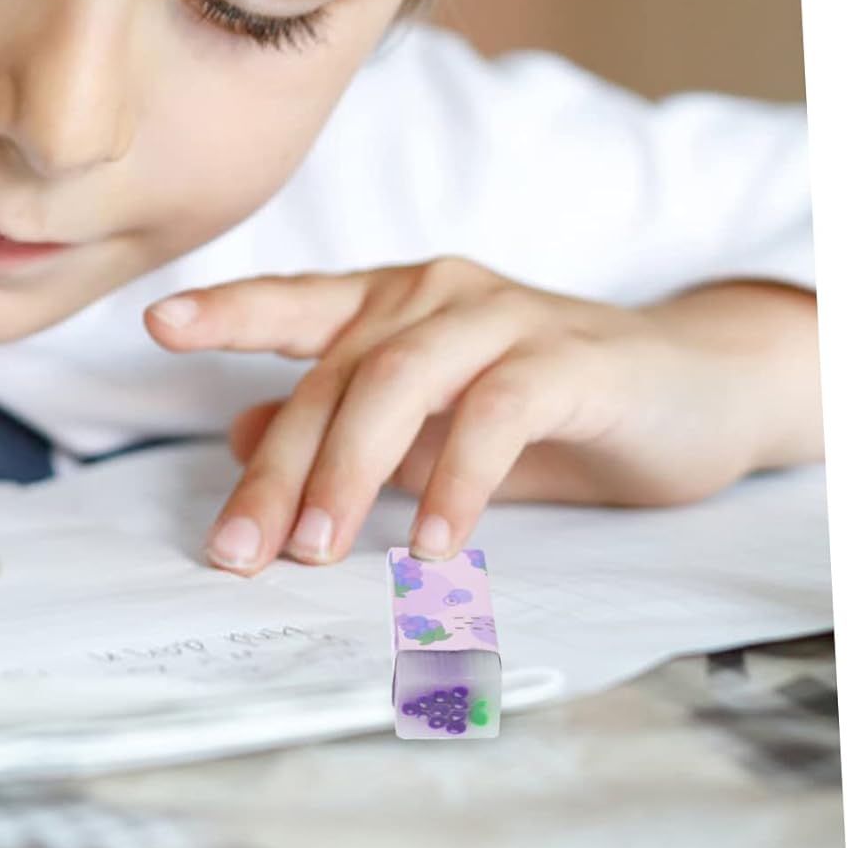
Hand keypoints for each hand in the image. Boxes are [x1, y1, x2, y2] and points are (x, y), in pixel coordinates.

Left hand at [145, 257, 788, 574]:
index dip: (228, 310)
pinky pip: (496, 415)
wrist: (691, 391)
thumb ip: (341, 426)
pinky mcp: (569, 362)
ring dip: (349, 473)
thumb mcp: (426, 426)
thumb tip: (242, 435)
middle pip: (334, 375)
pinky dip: (455, 479)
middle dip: (279, 470)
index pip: (296, 302)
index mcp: (393, 303)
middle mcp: (436, 295)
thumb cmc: (543, 410)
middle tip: (237, 553)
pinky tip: (432, 543)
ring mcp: (503, 318)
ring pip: (399, 381)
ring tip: (316, 553)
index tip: (156, 324)